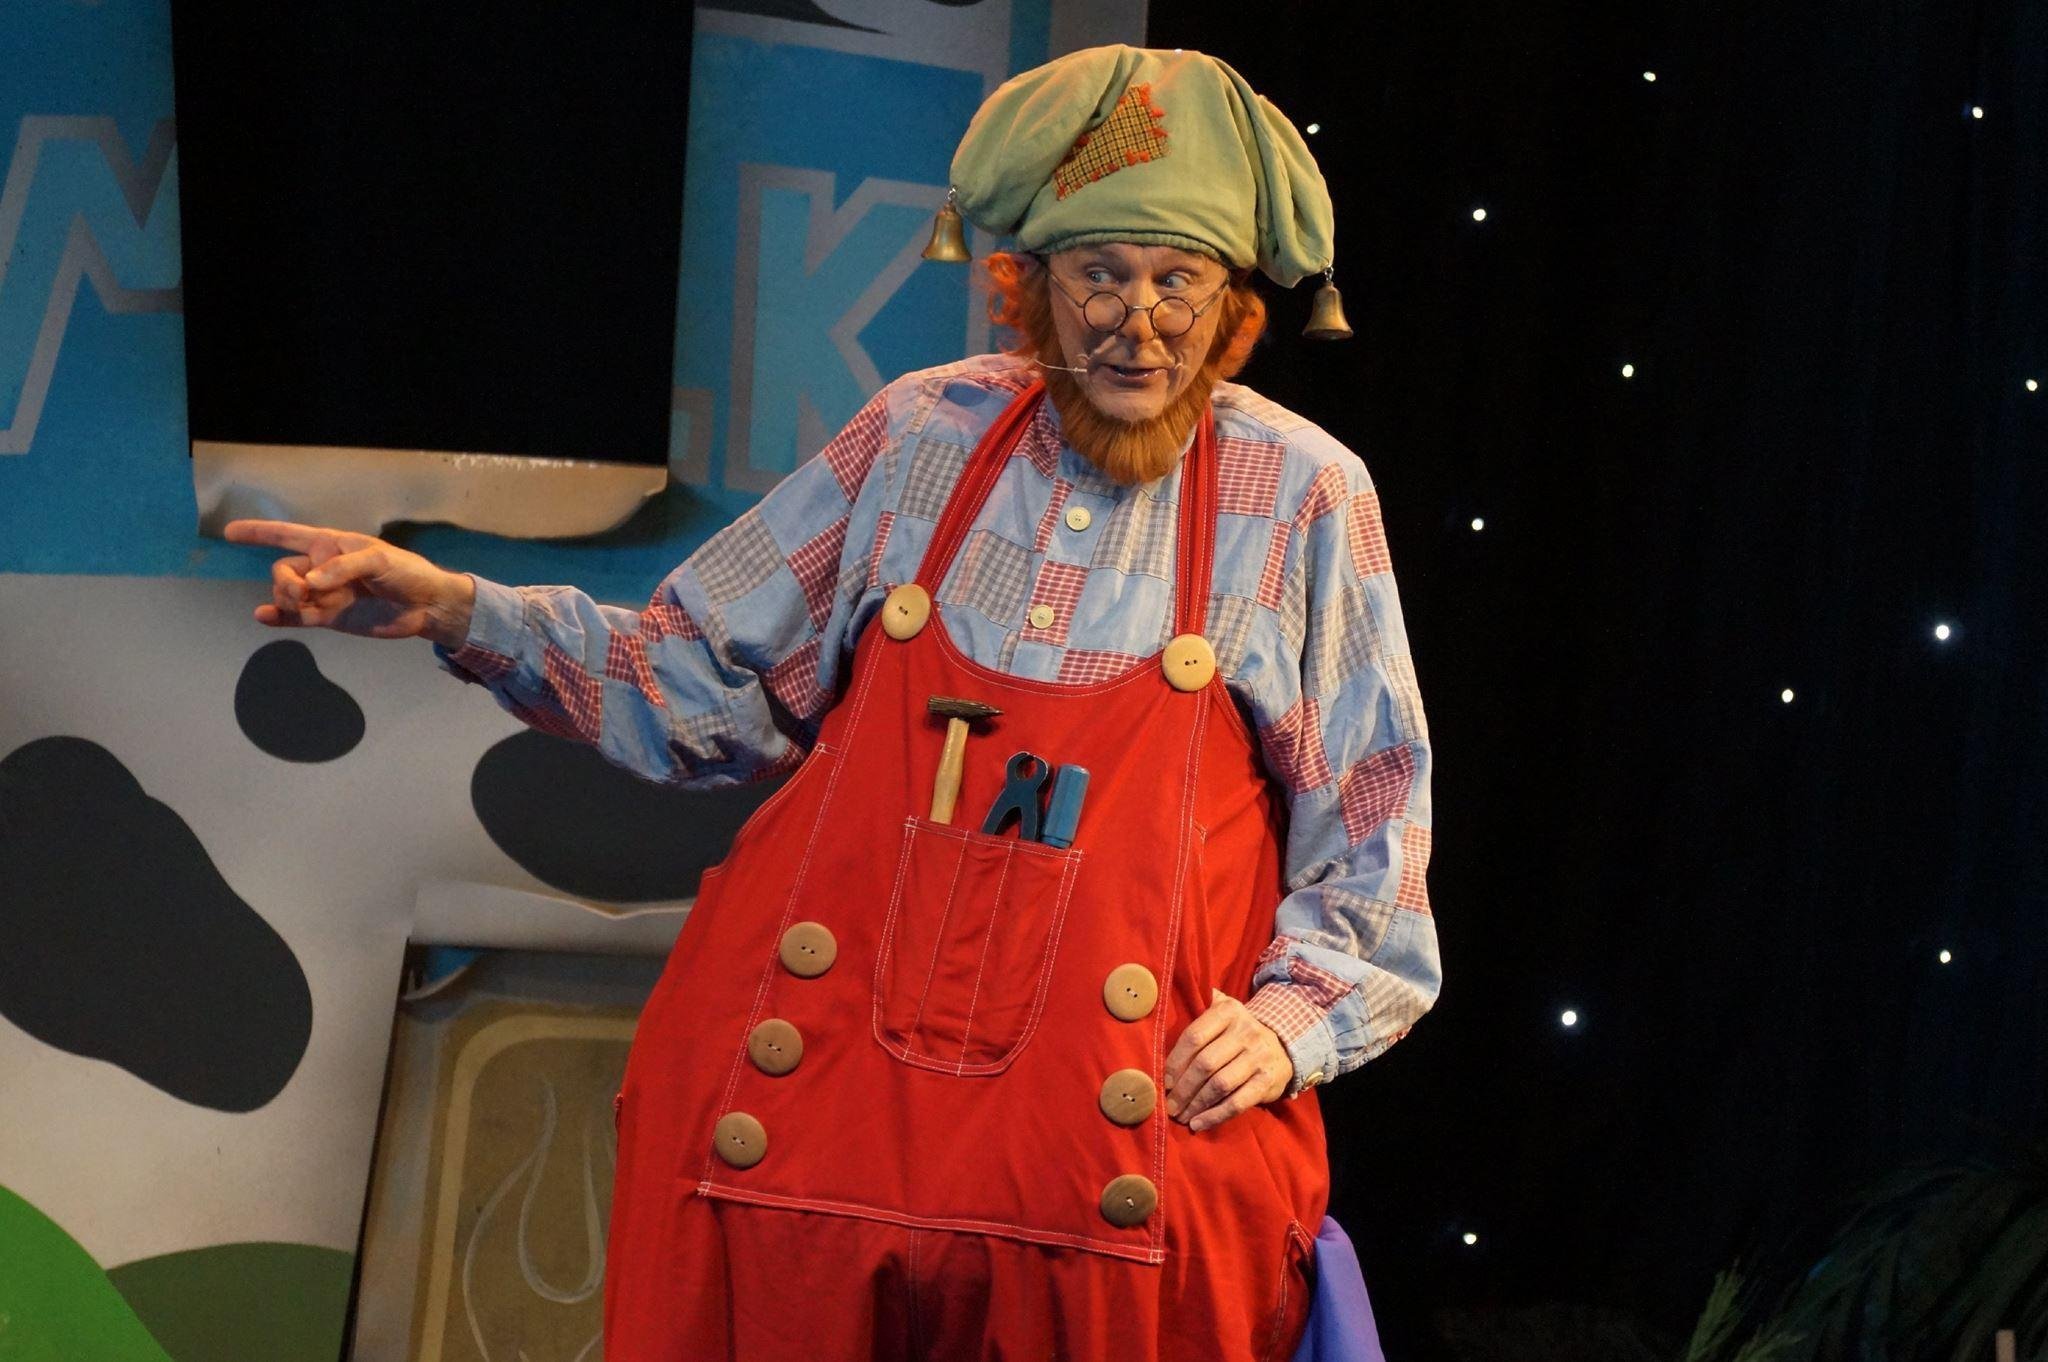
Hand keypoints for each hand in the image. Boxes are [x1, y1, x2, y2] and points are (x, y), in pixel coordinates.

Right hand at [222, 519, 474, 646]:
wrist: (425, 606)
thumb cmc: (406, 572)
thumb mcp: (379, 560)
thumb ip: (343, 568)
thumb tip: (310, 584)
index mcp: (331, 545)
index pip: (288, 535)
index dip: (259, 532)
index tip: (230, 533)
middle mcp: (321, 569)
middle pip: (282, 571)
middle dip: (283, 581)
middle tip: (301, 592)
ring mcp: (323, 594)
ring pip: (286, 594)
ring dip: (284, 599)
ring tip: (301, 603)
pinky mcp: (328, 618)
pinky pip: (294, 617)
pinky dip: (277, 617)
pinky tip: (263, 616)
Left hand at [1163, 988, 1293, 1133]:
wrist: (1283, 1048)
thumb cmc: (1238, 1035)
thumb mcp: (1223, 1014)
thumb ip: (1198, 1011)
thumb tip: (1164, 1010)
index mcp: (1229, 1012)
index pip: (1194, 1037)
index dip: (1175, 1062)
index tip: (1165, 1082)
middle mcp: (1246, 1031)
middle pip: (1205, 1064)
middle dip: (1183, 1089)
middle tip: (1169, 1106)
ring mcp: (1259, 1057)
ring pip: (1219, 1085)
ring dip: (1196, 1105)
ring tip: (1181, 1117)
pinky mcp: (1267, 1081)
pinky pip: (1237, 1103)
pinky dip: (1215, 1116)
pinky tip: (1199, 1124)